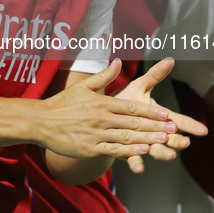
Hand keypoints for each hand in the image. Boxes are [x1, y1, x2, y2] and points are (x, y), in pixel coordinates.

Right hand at [38, 59, 183, 161]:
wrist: (40, 122)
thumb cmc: (62, 104)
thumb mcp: (82, 87)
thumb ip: (104, 76)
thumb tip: (119, 61)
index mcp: (101, 102)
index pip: (131, 107)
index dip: (150, 112)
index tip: (166, 114)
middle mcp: (101, 118)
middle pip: (133, 123)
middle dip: (155, 126)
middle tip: (172, 129)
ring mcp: (95, 134)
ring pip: (126, 137)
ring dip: (147, 139)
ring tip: (164, 140)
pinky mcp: (89, 148)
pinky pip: (113, 150)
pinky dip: (129, 151)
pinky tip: (142, 151)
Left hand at [115, 58, 207, 172]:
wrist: (103, 114)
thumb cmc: (124, 99)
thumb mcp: (139, 86)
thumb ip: (155, 75)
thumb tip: (170, 59)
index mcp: (158, 117)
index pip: (178, 121)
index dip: (190, 125)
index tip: (203, 130)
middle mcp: (153, 132)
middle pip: (169, 138)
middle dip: (177, 140)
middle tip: (185, 142)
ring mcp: (141, 142)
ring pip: (155, 150)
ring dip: (162, 153)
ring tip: (169, 156)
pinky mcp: (127, 151)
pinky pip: (133, 158)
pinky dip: (137, 163)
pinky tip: (139, 168)